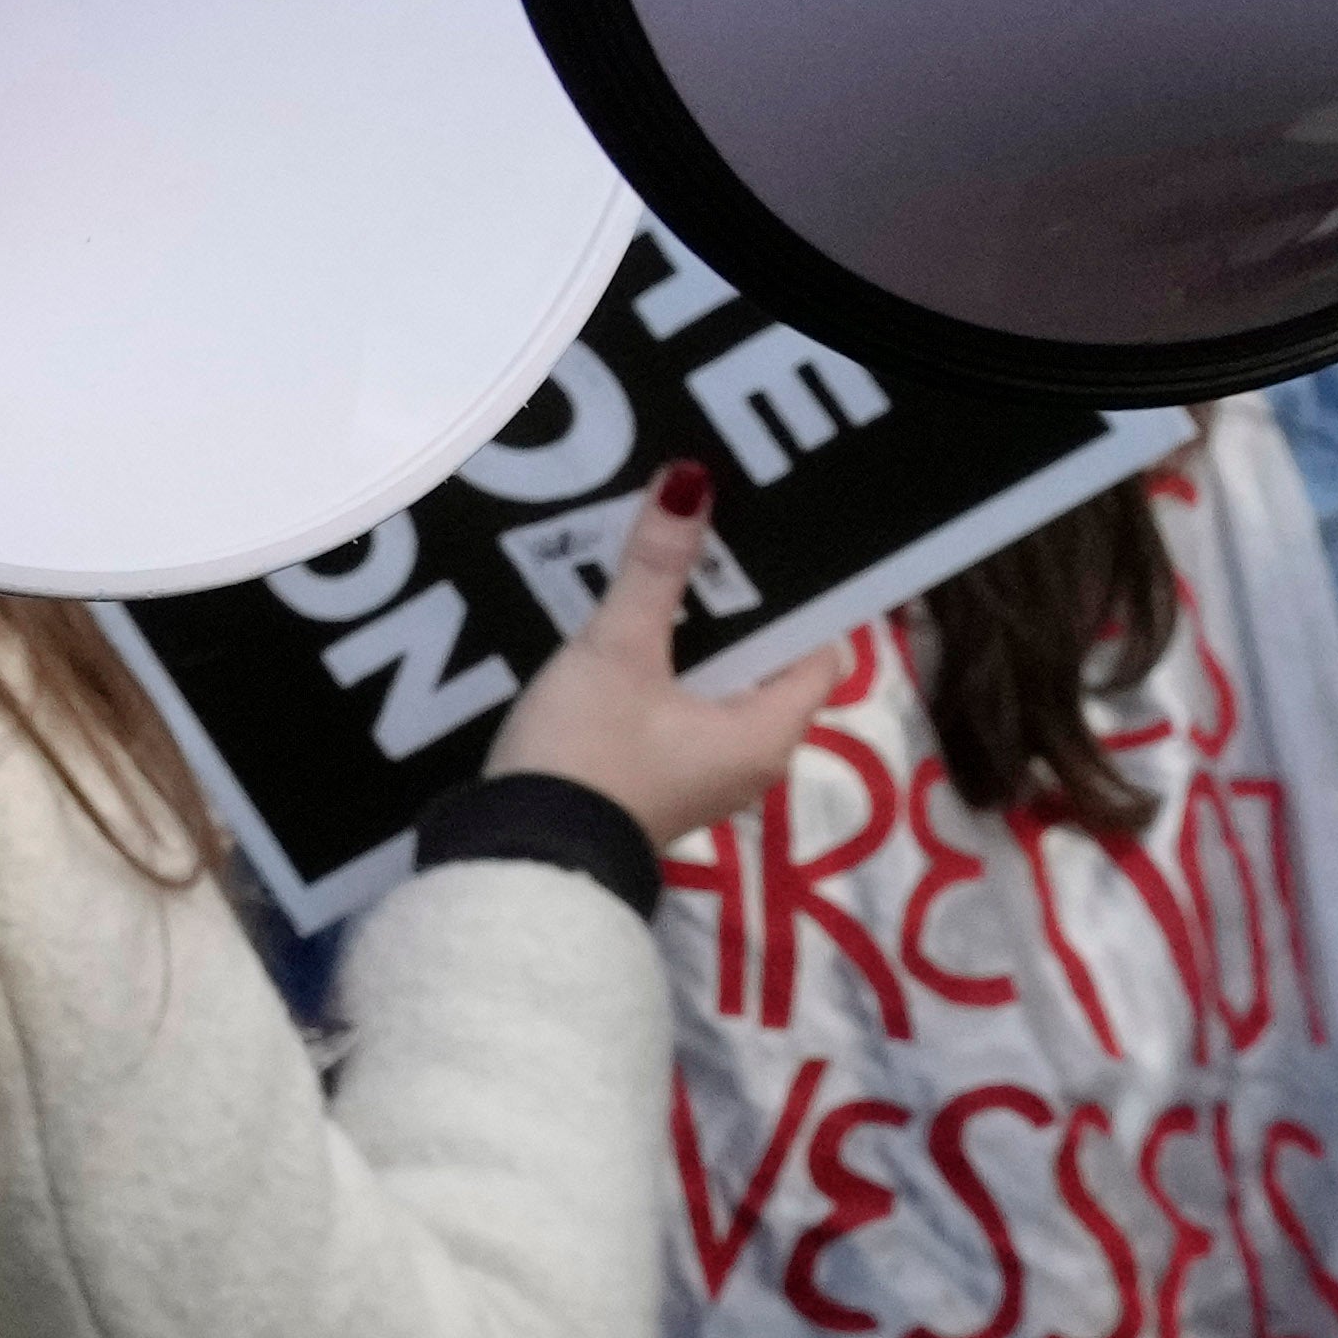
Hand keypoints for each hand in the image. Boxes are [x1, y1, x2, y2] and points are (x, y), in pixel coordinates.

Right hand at [484, 463, 870, 853]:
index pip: (819, 651)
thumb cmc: (589, 753)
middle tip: (708, 539)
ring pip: (719, 689)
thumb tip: (692, 480)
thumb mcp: (619, 650)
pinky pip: (683, 714)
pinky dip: (668, 674)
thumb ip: (655, 568)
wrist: (518, 857)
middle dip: (740, 607)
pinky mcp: (659, 785)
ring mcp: (704, 779)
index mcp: (768, 732)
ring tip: (664, 575)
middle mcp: (753, 761)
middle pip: (766, 666)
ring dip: (698, 639)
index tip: (767, 544)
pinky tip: (627, 637)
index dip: (803, 597)